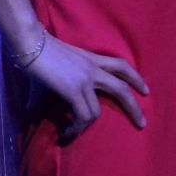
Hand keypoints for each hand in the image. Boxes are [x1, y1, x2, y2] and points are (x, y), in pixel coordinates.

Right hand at [26, 33, 148, 142]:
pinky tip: (65, 132)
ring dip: (85, 126)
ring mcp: (85, 80)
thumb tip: (33, 107)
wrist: (29, 42)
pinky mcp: (73, 90)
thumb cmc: (37, 49)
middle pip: (122, 89)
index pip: (121, 66)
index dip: (135, 78)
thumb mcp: (56, 66)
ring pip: (97, 112)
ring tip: (72, 132)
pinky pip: (82, 116)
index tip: (145, 90)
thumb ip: (56, 85)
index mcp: (91, 59)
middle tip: (142, 123)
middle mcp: (93, 69)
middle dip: (134, 108)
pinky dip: (75, 128)